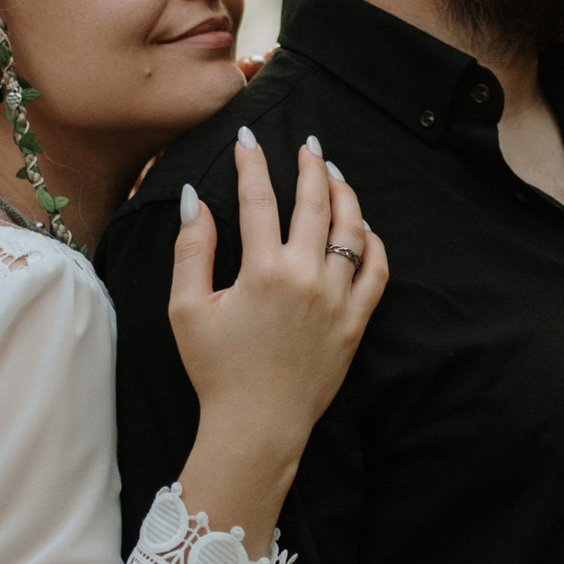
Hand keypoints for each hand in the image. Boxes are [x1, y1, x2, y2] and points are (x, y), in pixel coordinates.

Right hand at [170, 130, 387, 550]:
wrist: (257, 425)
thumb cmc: (216, 370)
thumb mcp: (187, 309)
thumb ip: (191, 249)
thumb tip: (195, 200)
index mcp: (262, 271)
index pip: (258, 199)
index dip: (252, 163)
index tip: (249, 138)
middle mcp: (306, 277)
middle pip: (314, 203)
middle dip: (310, 166)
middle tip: (308, 143)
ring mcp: (337, 299)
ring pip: (351, 230)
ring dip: (345, 195)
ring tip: (335, 174)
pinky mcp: (356, 322)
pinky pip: (377, 271)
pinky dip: (374, 243)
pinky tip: (364, 227)